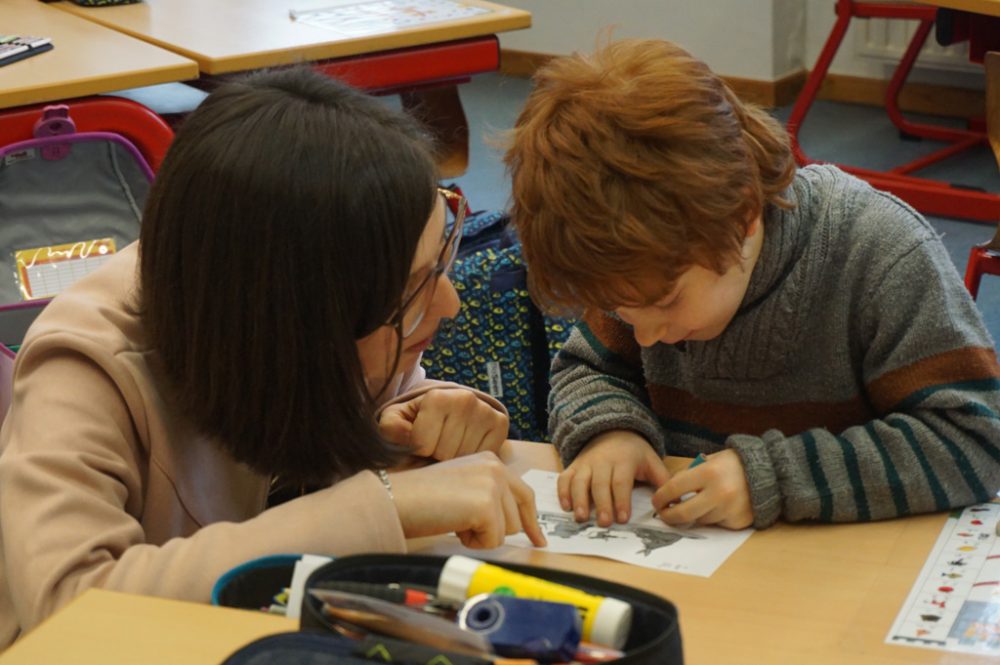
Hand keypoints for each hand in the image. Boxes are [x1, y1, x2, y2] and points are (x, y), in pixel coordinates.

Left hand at [378, 388, 508, 459]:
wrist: (447, 411)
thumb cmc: (417, 420)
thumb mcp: (395, 420)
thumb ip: (390, 427)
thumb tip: (404, 435)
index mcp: (437, 397)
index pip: (424, 445)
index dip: (419, 451)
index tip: (420, 444)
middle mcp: (465, 400)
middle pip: (446, 454)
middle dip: (437, 457)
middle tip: (436, 449)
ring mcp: (485, 411)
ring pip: (466, 458)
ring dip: (455, 461)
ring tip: (450, 448)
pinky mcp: (500, 424)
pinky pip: (486, 457)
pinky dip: (474, 459)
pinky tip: (466, 449)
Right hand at [389, 451, 546, 548]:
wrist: (397, 499)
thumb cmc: (421, 498)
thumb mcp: (462, 488)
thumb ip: (488, 496)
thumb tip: (514, 525)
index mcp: (490, 461)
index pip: (523, 494)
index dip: (531, 522)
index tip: (540, 541)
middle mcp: (496, 468)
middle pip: (517, 518)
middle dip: (492, 530)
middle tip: (460, 521)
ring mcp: (493, 484)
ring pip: (506, 531)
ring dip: (481, 535)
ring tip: (453, 519)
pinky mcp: (486, 505)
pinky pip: (492, 541)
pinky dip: (472, 542)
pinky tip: (452, 526)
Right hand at [557, 430, 669, 527]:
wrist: (612, 431)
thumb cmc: (634, 453)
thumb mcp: (651, 461)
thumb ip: (663, 480)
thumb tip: (676, 501)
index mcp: (624, 460)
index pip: (621, 482)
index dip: (622, 500)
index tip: (623, 518)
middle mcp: (602, 461)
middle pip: (600, 484)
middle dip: (601, 504)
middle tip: (604, 523)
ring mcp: (586, 463)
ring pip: (579, 481)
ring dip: (579, 499)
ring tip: (581, 517)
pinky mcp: (574, 466)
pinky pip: (565, 478)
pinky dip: (563, 492)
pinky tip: (566, 506)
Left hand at [650, 449, 752, 528]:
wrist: (768, 473)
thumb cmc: (733, 465)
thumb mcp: (709, 461)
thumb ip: (689, 475)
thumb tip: (668, 493)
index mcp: (709, 473)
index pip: (675, 489)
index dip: (661, 497)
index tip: (656, 502)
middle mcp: (719, 493)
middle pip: (684, 514)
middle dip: (669, 516)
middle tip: (664, 514)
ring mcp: (729, 510)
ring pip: (700, 520)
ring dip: (694, 515)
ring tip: (698, 504)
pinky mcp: (737, 522)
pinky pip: (716, 524)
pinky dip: (712, 517)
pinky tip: (718, 506)